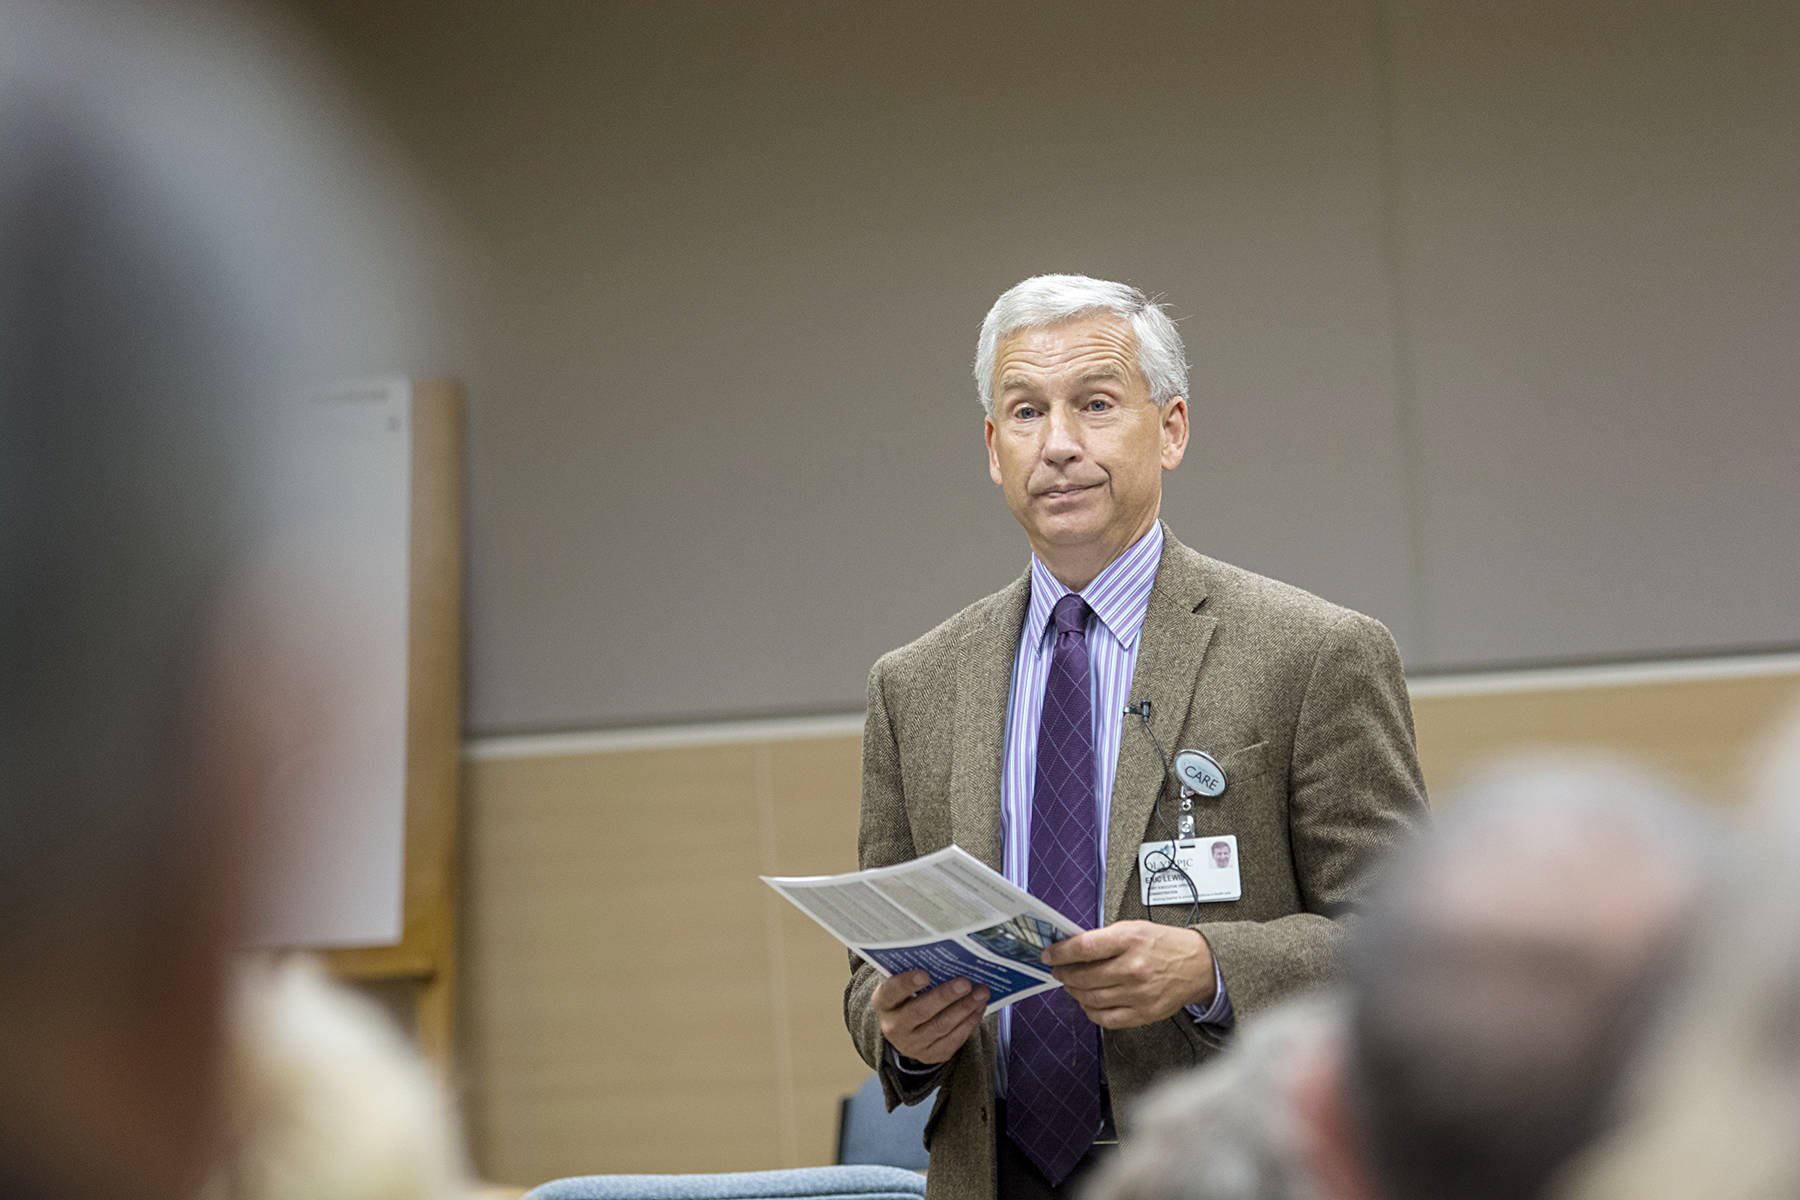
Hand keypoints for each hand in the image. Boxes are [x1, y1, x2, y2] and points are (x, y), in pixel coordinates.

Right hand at [873, 971, 988, 1063]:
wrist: (907, 1029)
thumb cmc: (910, 995)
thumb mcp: (904, 982)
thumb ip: (917, 971)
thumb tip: (946, 957)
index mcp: (883, 1003)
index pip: (890, 992)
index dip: (906, 983)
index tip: (925, 973)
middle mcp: (893, 1027)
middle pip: (920, 1012)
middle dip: (945, 996)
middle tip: (966, 983)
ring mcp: (910, 1045)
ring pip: (940, 1027)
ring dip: (964, 1008)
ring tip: (981, 992)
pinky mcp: (929, 1055)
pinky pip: (952, 1041)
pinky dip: (969, 1023)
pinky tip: (979, 1008)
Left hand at [1041, 920, 1215, 1029]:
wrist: (1198, 965)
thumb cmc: (1164, 944)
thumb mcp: (1134, 928)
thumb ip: (1103, 938)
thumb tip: (1070, 948)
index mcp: (1130, 940)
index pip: (1083, 948)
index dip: (1060, 953)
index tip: (1049, 955)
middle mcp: (1134, 968)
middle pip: (1083, 977)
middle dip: (1064, 974)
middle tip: (1058, 970)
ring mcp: (1139, 994)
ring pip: (1090, 998)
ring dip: (1074, 992)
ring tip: (1072, 985)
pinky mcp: (1144, 1013)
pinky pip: (1106, 1018)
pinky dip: (1091, 1010)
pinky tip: (1089, 1001)